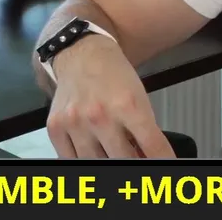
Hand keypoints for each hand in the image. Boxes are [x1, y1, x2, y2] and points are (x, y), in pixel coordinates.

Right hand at [44, 38, 175, 157]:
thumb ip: (145, 129)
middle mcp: (100, 116)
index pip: (152, 146)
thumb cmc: (114, 76)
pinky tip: (92, 153)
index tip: (165, 165)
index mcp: (127, 105)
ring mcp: (76, 123)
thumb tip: (150, 158)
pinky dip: (83, 160)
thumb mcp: (139, 98)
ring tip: (114, 152)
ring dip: (108, 161)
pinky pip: (70, 159)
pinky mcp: (56, 127)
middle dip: (134, 160)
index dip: (162, 159)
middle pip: (124, 159)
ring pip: (96, 163)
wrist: (82, 55)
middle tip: (136, 157)